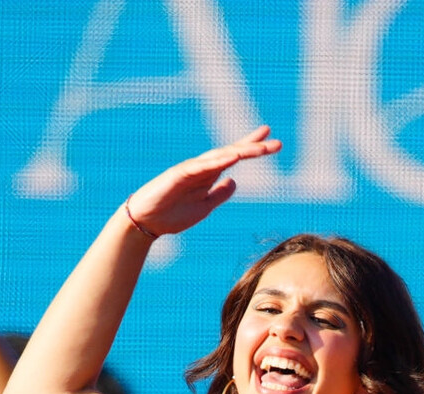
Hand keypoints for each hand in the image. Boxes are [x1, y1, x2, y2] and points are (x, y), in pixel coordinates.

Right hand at [122, 127, 281, 238]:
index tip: (271, 141)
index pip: (234, 158)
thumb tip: (234, 181)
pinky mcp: (179, 174)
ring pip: (221, 156)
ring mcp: (191, 169)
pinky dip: (218, 161)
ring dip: (241, 151)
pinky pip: (202, 166)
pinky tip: (233, 157)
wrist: (147, 222)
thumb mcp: (204, 207)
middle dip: (253, 147)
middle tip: (276, 141)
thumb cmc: (172, 215)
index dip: (252, 149)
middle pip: (232, 152)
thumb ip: (219, 194)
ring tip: (261, 148)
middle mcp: (202, 168)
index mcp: (209, 175)